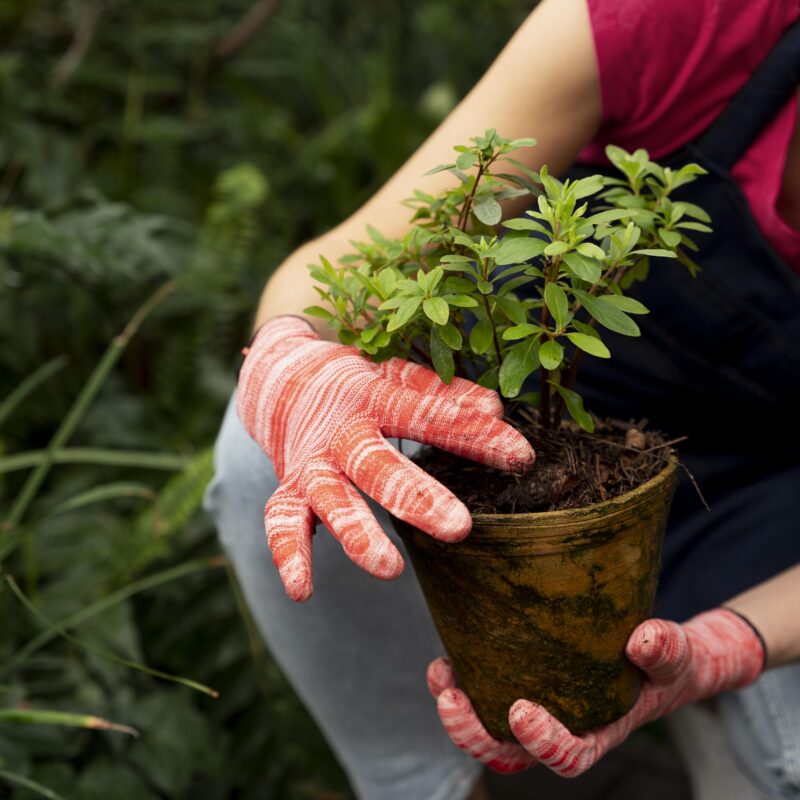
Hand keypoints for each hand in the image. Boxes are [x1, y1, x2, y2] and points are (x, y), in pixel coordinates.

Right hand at [237, 316, 534, 601]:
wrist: (282, 380)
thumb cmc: (358, 385)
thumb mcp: (398, 377)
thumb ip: (443, 394)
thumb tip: (496, 408)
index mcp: (374, 398)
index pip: (427, 416)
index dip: (474, 435)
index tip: (521, 457)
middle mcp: (340, 434)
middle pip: (377, 466)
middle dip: (415, 497)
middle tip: (459, 529)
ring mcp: (311, 464)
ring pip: (331, 500)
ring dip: (357, 533)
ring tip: (390, 569)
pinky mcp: (289, 490)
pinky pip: (282, 523)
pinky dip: (289, 555)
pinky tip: (303, 591)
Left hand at [427, 607, 764, 776]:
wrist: (652, 655)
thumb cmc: (664, 663)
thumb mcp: (676, 656)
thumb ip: (666, 650)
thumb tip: (643, 639)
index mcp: (598, 734)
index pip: (568, 757)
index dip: (542, 743)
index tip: (521, 712)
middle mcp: (560, 730)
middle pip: (511, 754)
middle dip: (475, 735)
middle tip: (450, 701)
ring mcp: (536, 713)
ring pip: (488, 732)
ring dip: (457, 713)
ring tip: (439, 676)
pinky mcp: (518, 686)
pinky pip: (484, 697)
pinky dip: (461, 683)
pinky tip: (445, 660)